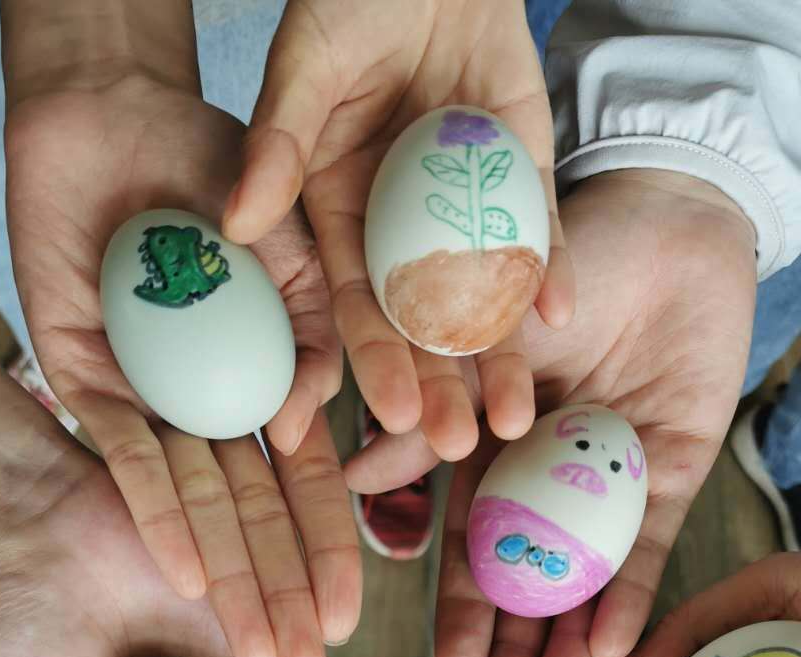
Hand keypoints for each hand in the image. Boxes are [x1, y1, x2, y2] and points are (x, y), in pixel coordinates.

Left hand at [4, 63, 353, 656]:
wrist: (117, 113)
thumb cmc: (218, 172)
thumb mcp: (299, 249)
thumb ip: (319, 331)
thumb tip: (309, 428)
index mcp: (266, 388)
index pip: (308, 492)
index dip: (329, 558)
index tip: (350, 624)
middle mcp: (211, 412)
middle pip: (253, 522)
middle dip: (281, 598)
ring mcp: (154, 406)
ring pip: (197, 511)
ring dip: (227, 582)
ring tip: (255, 651)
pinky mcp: (88, 385)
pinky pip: (128, 463)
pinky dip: (158, 516)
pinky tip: (186, 577)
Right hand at [224, 0, 573, 461]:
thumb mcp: (304, 65)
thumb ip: (277, 142)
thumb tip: (239, 225)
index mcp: (337, 219)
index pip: (355, 309)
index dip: (373, 364)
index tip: (393, 420)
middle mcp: (399, 232)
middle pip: (421, 326)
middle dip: (442, 388)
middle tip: (461, 447)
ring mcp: (462, 210)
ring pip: (483, 300)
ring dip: (500, 359)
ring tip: (518, 418)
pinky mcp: (519, 179)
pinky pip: (538, 235)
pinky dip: (551, 273)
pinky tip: (561, 318)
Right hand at [347, 170, 757, 656]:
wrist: (666, 217)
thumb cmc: (559, 258)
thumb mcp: (474, 340)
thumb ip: (423, 416)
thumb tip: (348, 476)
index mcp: (488, 455)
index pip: (467, 552)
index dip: (459, 614)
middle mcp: (543, 485)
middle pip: (523, 587)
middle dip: (511, 656)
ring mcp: (606, 486)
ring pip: (582, 583)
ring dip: (567, 650)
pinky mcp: (670, 478)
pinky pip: (648, 550)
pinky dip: (632, 601)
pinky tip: (615, 655)